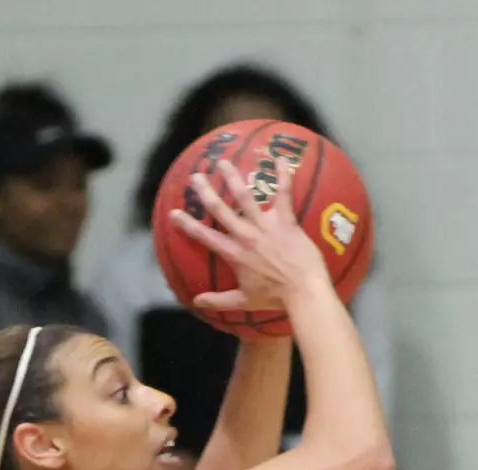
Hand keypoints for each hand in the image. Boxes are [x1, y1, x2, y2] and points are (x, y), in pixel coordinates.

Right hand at [167, 156, 334, 330]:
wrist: (303, 292)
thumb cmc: (275, 298)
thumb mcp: (244, 301)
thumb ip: (219, 300)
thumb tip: (197, 302)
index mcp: (234, 254)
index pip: (204, 236)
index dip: (187, 224)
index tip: (174, 213)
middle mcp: (246, 236)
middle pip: (220, 209)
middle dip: (205, 191)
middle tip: (195, 176)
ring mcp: (266, 226)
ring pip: (245, 196)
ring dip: (232, 177)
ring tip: (223, 162)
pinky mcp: (286, 221)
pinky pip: (284, 194)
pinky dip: (283, 175)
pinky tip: (281, 158)